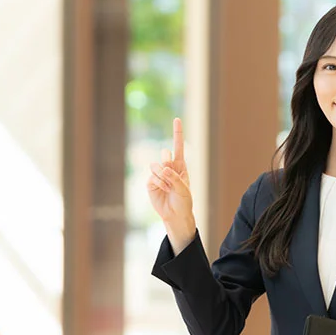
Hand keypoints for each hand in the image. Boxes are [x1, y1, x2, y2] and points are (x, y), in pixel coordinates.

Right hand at [147, 117, 194, 250]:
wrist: (175, 214)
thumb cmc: (184, 201)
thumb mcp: (184, 189)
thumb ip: (175, 177)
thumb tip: (164, 168)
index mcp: (180, 166)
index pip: (178, 146)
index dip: (177, 133)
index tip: (177, 119)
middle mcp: (169, 167)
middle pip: (165, 154)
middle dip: (168, 163)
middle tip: (171, 176)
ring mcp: (159, 174)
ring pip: (156, 165)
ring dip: (163, 176)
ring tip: (168, 187)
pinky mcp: (151, 182)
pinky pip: (152, 176)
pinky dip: (159, 183)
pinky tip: (164, 190)